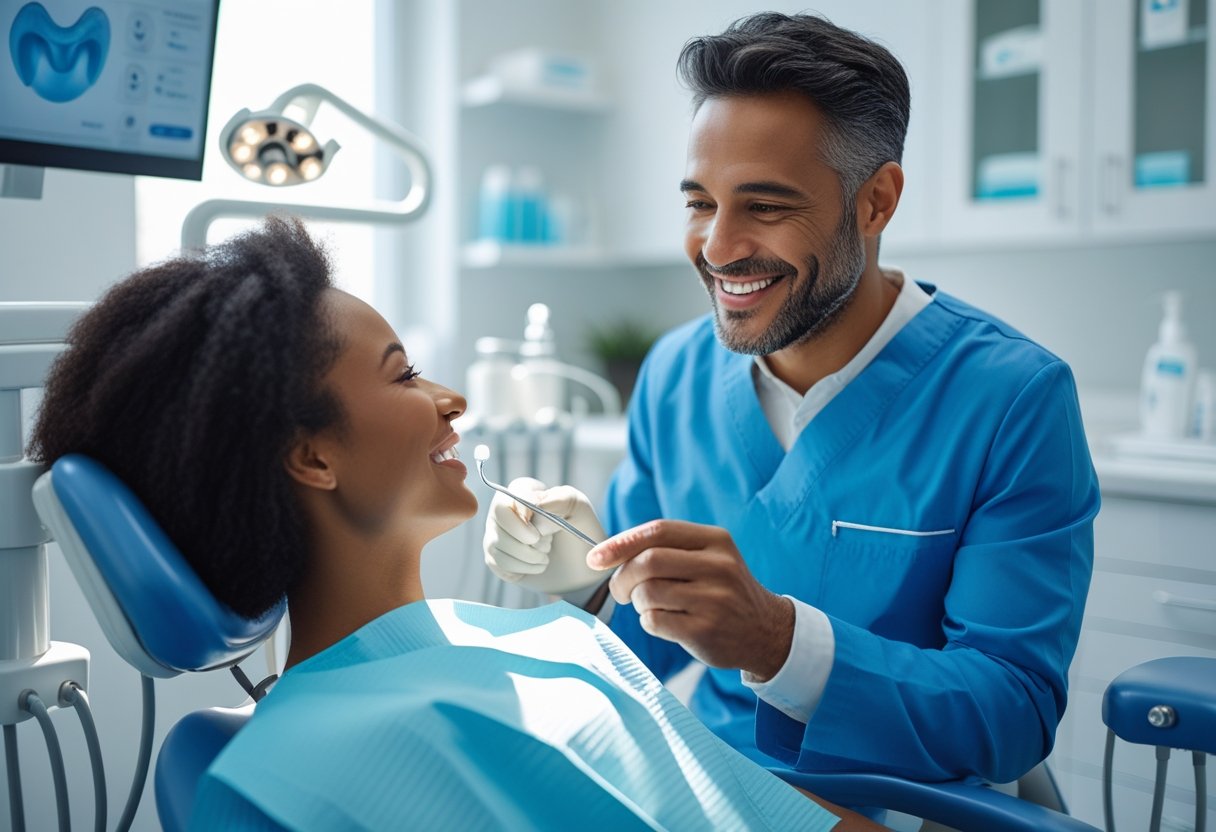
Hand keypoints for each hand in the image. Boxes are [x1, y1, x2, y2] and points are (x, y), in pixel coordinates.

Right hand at [483, 478, 606, 593]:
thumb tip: (539, 506)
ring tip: (546, 554)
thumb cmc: (578, 534)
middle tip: (546, 543)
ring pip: (497, 541)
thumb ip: (564, 499)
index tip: (542, 526)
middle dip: (525, 534)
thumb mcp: (580, 511)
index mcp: (525, 491)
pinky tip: (538, 565)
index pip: (513, 492)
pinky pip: (499, 562)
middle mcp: (505, 510)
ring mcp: (496, 533)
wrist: (578, 569)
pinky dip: (524, 567)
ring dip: (528, 554)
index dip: (526, 509)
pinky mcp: (495, 556)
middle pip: (499, 515)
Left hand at [587, 520, 793, 679]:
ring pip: (648, 592)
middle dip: (622, 576)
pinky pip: (655, 621)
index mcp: (716, 540)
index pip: (658, 531)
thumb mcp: (709, 558)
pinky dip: (648, 621)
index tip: (595, 558)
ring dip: (637, 601)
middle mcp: (718, 567)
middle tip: (620, 590)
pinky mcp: (706, 630)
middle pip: (648, 562)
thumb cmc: (722, 590)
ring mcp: (714, 600)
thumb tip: (608, 553)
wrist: (764, 630)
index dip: (620, 543)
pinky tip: (662, 621)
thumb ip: (667, 549)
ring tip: (648, 605)